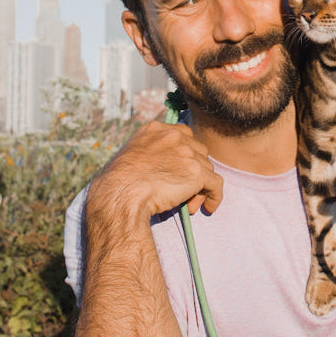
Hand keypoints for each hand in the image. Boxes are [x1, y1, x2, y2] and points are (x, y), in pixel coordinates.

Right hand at [87, 121, 223, 222]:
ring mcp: (187, 152)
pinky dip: (215, 196)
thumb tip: (166, 170)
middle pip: (198, 153)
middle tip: (184, 193)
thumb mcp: (132, 157)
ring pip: (206, 169)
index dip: (185, 157)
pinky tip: (209, 207)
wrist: (119, 194)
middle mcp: (174, 136)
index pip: (183, 137)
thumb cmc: (119, 184)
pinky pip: (216, 184)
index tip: (180, 173)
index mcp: (155, 129)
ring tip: (187, 205)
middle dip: (193, 173)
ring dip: (200, 188)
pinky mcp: (197, 171)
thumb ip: (152, 155)